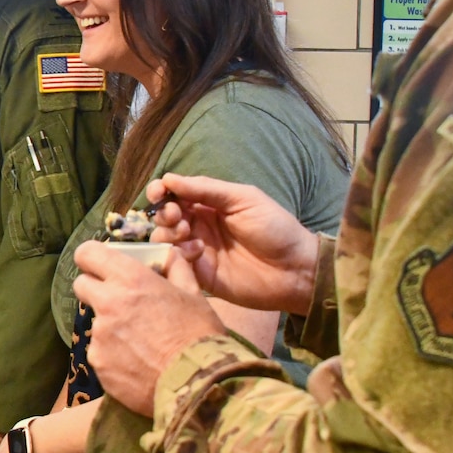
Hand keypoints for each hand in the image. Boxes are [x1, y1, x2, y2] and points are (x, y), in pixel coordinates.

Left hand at [72, 240, 225, 411]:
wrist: (196, 385)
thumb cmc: (199, 335)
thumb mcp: (194, 295)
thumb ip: (176, 269)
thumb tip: (169, 254)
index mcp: (131, 280)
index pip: (87, 254)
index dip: (92, 258)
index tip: (101, 266)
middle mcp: (108, 303)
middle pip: (82, 285)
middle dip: (96, 289)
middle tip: (120, 302)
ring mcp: (99, 334)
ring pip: (94, 322)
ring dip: (110, 326)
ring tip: (140, 342)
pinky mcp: (97, 362)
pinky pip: (100, 351)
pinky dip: (113, 354)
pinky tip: (136, 363)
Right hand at [148, 174, 320, 314]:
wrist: (294, 270)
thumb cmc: (275, 228)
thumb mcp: (243, 199)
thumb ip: (207, 189)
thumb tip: (169, 178)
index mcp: (211, 204)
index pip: (176, 193)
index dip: (162, 190)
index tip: (158, 192)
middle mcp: (200, 225)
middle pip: (165, 215)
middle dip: (164, 212)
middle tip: (177, 216)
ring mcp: (197, 250)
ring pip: (164, 238)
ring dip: (168, 232)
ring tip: (186, 233)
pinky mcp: (198, 274)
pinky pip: (174, 263)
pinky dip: (177, 255)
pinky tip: (197, 253)